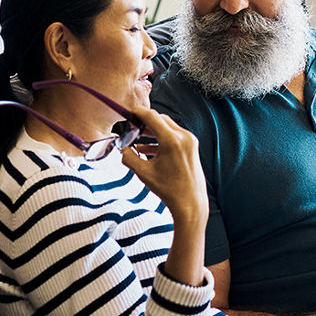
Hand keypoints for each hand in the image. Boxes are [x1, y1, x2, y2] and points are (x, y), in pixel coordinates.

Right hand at [121, 106, 207, 224]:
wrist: (190, 203)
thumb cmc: (169, 190)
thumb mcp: (143, 173)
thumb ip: (129, 157)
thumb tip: (123, 148)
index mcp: (172, 140)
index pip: (152, 116)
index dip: (138, 112)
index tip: (129, 112)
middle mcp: (183, 137)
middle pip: (160, 119)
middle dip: (145, 122)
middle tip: (132, 127)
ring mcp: (190, 141)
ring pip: (167, 127)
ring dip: (152, 130)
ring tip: (137, 137)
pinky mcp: (192, 147)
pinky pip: (173, 136)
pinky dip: (160, 139)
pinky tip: (147, 148)